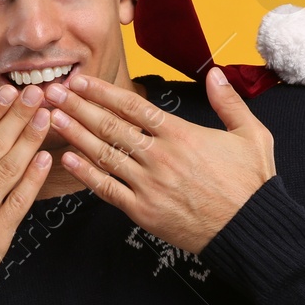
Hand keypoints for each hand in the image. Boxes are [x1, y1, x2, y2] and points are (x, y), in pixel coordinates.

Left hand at [45, 67, 275, 253]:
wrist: (250, 231)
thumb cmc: (251, 184)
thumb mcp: (252, 135)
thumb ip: (229, 103)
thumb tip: (216, 74)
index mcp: (182, 134)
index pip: (133, 106)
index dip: (103, 92)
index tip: (81, 81)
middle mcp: (160, 156)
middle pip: (110, 126)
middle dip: (78, 107)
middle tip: (52, 92)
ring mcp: (149, 185)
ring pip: (104, 154)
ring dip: (75, 134)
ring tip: (51, 118)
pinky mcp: (143, 211)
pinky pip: (107, 189)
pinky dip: (86, 173)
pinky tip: (66, 159)